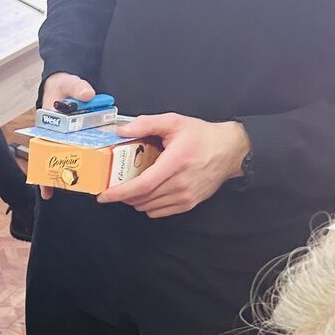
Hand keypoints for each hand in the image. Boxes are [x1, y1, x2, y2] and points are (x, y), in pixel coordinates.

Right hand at [37, 74, 96, 198]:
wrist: (67, 87)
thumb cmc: (62, 87)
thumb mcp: (68, 83)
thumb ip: (77, 87)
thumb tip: (86, 94)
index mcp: (48, 123)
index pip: (41, 143)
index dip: (40, 160)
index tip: (42, 173)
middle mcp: (53, 134)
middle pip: (48, 157)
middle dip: (49, 174)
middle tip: (50, 189)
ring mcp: (65, 139)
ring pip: (61, 160)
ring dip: (62, 174)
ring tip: (64, 190)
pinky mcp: (77, 141)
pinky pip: (79, 154)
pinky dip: (82, 165)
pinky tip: (85, 179)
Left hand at [98, 115, 249, 217]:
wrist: (231, 150)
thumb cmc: (202, 136)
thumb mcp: (174, 122)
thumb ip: (146, 123)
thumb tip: (121, 130)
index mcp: (176, 162)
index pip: (143, 185)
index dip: (120, 193)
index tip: (103, 196)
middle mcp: (181, 183)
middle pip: (142, 198)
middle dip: (123, 195)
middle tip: (115, 185)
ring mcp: (186, 196)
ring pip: (148, 207)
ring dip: (135, 200)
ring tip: (133, 185)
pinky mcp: (189, 204)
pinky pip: (159, 212)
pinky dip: (148, 205)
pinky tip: (148, 192)